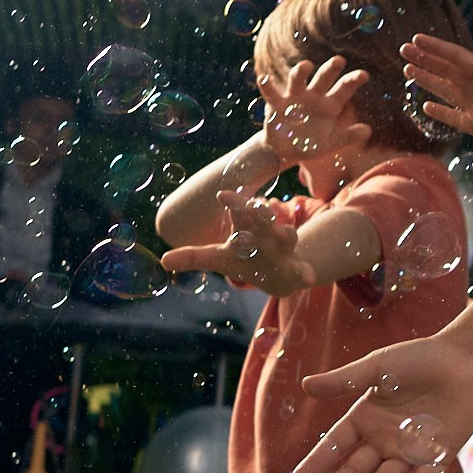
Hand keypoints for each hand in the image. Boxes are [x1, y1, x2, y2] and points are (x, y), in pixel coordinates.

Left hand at [159, 191, 313, 295]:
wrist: (279, 274)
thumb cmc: (246, 260)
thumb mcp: (219, 258)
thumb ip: (193, 257)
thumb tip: (163, 260)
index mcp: (247, 230)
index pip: (239, 212)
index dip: (234, 203)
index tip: (223, 194)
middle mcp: (267, 235)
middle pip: (264, 220)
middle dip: (259, 212)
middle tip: (255, 203)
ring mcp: (284, 251)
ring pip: (288, 237)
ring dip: (287, 234)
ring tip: (286, 232)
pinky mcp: (297, 270)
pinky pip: (304, 271)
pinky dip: (307, 274)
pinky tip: (309, 278)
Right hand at [260, 57, 370, 167]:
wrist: (285, 152)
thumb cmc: (310, 144)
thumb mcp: (331, 143)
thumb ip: (348, 137)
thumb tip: (368, 130)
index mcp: (329, 105)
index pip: (343, 89)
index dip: (353, 81)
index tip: (364, 75)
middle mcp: (313, 96)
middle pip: (322, 78)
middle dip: (330, 69)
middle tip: (339, 60)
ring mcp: (294, 97)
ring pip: (297, 79)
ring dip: (300, 72)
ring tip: (306, 66)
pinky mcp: (276, 104)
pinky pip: (271, 92)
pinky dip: (267, 85)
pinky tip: (264, 79)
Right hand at [292, 334, 472, 472]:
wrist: (465, 359)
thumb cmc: (420, 358)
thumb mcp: (378, 367)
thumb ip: (345, 380)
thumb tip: (305, 385)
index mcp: (366, 418)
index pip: (335, 445)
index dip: (317, 463)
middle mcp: (384, 439)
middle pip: (356, 469)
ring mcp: (410, 450)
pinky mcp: (438, 455)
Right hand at [405, 34, 472, 161]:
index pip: (455, 57)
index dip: (436, 48)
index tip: (416, 40)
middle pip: (445, 71)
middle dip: (425, 60)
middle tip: (403, 50)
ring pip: (445, 91)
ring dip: (427, 81)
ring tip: (407, 71)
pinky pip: (453, 117)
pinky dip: (440, 112)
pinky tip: (426, 105)